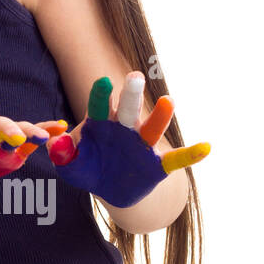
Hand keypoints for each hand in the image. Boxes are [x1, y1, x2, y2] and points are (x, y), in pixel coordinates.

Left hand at [47, 72, 210, 207]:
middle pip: (128, 108)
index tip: (104, 82)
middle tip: (135, 76)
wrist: (107, 187)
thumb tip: (57, 144)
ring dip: (161, 116)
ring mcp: (141, 144)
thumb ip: (61, 154)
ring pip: (152, 128)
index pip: (99, 104)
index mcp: (100, 122)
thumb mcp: (67, 164)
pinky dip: (190, 154)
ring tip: (169, 100)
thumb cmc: (84, 167)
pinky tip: (206, 148)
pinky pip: (176, 159)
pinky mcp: (156, 165)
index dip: (101, 94)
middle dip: (131, 94)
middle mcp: (123, 128)